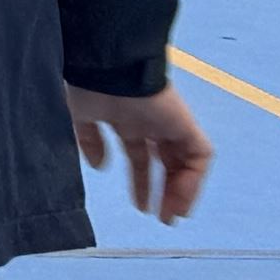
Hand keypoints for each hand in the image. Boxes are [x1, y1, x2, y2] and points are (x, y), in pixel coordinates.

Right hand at [69, 78, 212, 224]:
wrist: (107, 63)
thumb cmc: (89, 84)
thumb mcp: (80, 115)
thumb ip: (89, 139)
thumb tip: (100, 165)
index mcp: (125, 118)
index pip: (140, 153)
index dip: (140, 179)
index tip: (139, 203)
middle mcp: (150, 122)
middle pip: (164, 161)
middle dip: (161, 189)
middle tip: (158, 216)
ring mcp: (169, 122)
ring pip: (183, 162)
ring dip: (179, 191)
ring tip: (170, 215)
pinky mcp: (184, 123)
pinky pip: (199, 156)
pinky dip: (193, 180)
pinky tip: (179, 200)